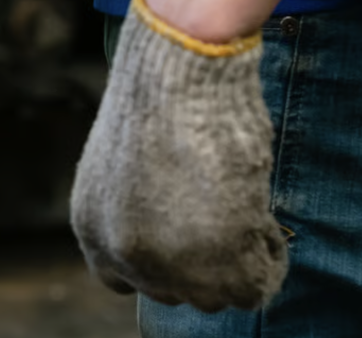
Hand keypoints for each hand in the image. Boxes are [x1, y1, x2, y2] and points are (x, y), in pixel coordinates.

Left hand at [70, 0, 286, 311]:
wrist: (181, 64)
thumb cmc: (163, 98)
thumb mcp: (133, 169)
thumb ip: (145, 213)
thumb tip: (183, 234)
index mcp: (92, 228)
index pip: (122, 277)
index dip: (161, 261)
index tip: (188, 237)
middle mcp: (122, 254)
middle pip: (171, 292)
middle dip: (201, 264)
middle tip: (227, 219)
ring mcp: (169, 264)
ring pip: (214, 296)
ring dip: (236, 261)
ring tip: (246, 210)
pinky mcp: (219, 263)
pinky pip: (253, 287)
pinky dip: (269, 260)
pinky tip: (264, 218)